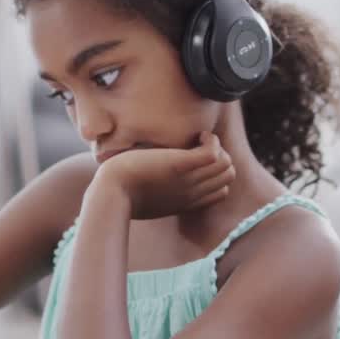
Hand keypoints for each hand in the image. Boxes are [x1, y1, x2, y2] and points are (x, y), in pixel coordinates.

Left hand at [92, 131, 234, 219]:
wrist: (110, 195)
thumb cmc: (119, 195)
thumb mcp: (147, 199)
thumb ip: (159, 192)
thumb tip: (154, 180)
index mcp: (186, 202)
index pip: (221, 191)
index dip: (215, 173)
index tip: (196, 161)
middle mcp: (193, 193)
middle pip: (228, 175)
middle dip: (220, 156)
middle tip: (197, 146)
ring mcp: (188, 180)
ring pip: (226, 164)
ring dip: (216, 147)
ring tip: (196, 140)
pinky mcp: (180, 165)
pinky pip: (213, 152)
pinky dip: (211, 140)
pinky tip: (196, 136)